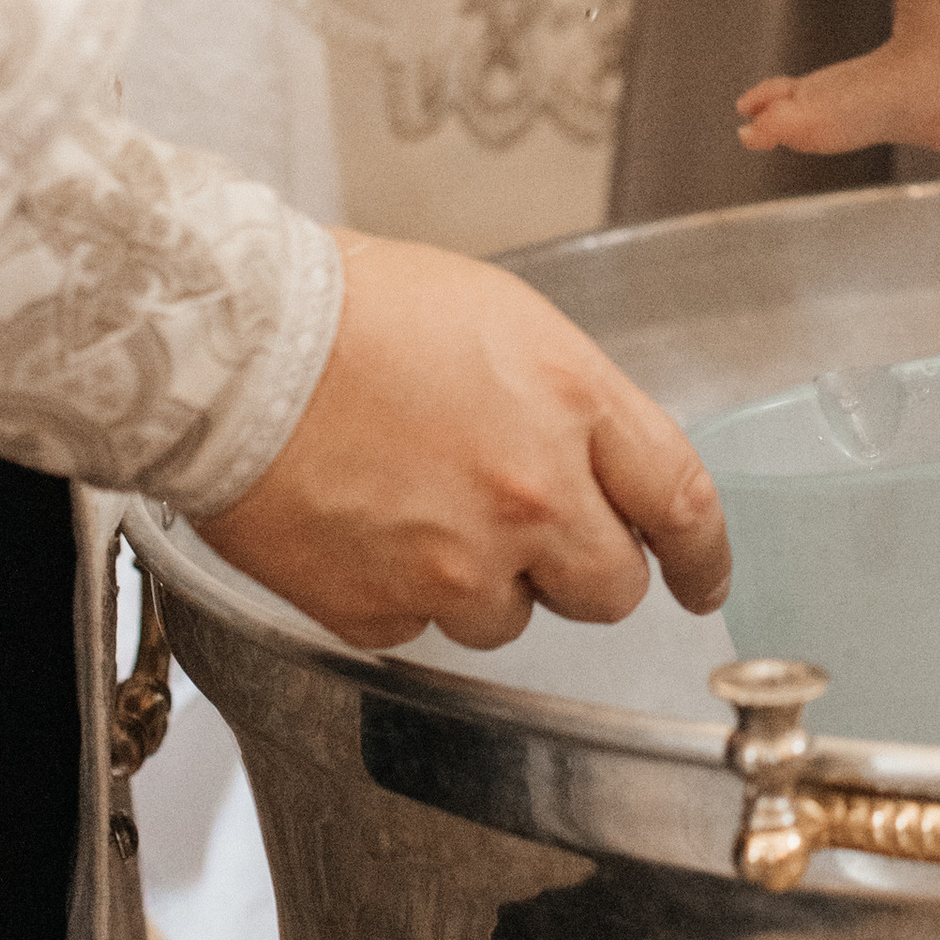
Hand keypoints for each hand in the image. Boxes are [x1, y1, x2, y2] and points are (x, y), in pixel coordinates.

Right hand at [200, 235, 731, 650]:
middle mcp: (530, 497)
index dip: (704, 554)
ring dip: (487, 581)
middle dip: (589, 570)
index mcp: (573, 406)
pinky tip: (370, 528)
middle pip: (611, 589)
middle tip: (542, 536)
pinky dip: (406, 593)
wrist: (236, 350)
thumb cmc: (357, 311)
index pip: (681, 502)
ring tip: (422, 505)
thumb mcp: (506, 322)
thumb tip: (599, 464)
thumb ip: (572, 404)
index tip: (703, 578)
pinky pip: (422, 628)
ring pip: (513, 618)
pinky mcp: (380, 611)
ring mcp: (456, 565)